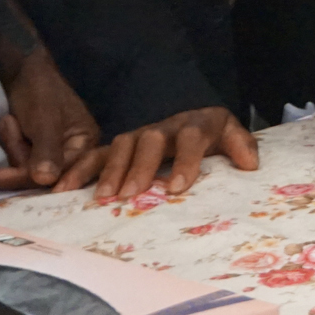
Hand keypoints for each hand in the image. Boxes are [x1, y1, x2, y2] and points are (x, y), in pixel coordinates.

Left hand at [0, 46, 100, 190]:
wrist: (22, 70)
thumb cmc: (40, 90)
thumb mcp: (45, 119)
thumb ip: (47, 150)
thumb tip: (46, 180)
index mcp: (87, 143)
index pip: (61, 172)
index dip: (31, 177)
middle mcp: (74, 152)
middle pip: (43, 175)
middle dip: (19, 155)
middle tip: (4, 130)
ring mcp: (53, 151)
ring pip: (28, 168)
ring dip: (13, 145)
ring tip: (8, 120)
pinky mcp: (36, 149)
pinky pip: (20, 160)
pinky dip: (10, 144)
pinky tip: (7, 124)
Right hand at [78, 107, 259, 199]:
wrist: (191, 116)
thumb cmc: (211, 133)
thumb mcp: (230, 133)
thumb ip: (242, 146)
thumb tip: (251, 165)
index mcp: (195, 126)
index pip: (191, 139)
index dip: (184, 161)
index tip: (177, 188)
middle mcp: (163, 128)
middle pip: (150, 140)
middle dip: (140, 166)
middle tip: (132, 193)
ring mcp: (138, 135)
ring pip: (121, 145)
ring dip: (111, 170)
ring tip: (103, 197)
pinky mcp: (119, 144)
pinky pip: (96, 153)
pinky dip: (79, 169)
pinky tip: (63, 189)